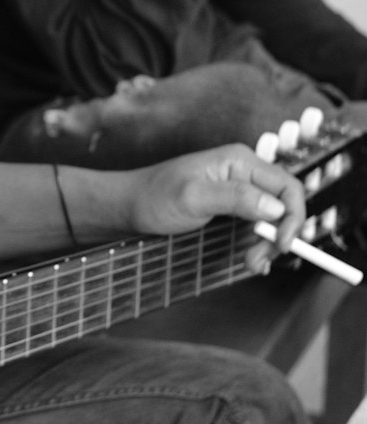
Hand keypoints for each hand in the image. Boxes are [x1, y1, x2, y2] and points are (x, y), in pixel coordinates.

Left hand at [127, 143, 304, 274]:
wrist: (129, 206)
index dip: (293, 217)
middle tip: (258, 260)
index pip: (287, 186)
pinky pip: (258, 224)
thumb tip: (275, 207)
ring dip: (267, 244)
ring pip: (273, 218)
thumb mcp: (193, 198)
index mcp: (239, 160)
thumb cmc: (153, 197)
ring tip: (250, 263)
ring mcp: (239, 189)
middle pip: (284, 204)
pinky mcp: (232, 206)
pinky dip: (258, 243)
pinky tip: (250, 257)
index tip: (280, 244)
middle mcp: (244, 172)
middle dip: (278, 235)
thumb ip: (235, 198)